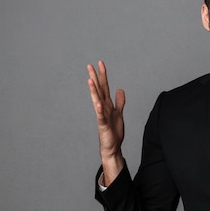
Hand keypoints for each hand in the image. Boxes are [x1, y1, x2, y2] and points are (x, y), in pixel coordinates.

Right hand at [87, 60, 124, 184]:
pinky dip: (99, 110)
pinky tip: (98, 103)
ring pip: (97, 100)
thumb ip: (119, 102)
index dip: (103, 75)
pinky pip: (101, 116)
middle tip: (89, 65)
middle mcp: (103, 108)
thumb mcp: (119, 113)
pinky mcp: (103, 125)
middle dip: (95, 78)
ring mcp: (102, 116)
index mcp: (107, 104)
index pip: (104, 87)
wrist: (113, 147)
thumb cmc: (114, 131)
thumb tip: (120, 89)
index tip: (100, 63)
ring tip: (90, 80)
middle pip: (99, 90)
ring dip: (94, 91)